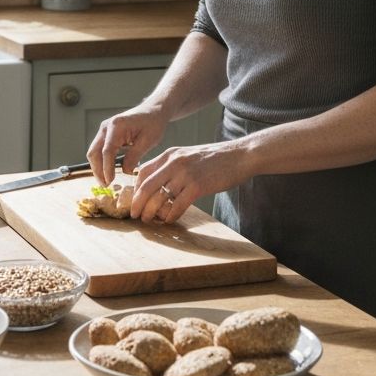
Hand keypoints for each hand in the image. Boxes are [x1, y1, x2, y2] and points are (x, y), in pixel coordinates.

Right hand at [86, 105, 167, 184]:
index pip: (107, 151)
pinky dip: (101, 162)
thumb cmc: (153, 123)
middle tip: (105, 185)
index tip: (110, 182)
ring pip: (94, 152)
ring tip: (105, 182)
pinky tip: (107, 172)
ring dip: (97, 167)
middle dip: (97, 170)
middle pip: (94, 152)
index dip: (107, 168)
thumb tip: (124, 172)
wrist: (153, 111)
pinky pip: (99, 150)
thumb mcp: (148, 141)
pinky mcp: (106, 134)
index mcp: (116, 126)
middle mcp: (106, 127)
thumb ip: (135, 156)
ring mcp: (104, 130)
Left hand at [130, 142, 250, 223]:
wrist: (240, 155)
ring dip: (152, 212)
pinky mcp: (198, 186)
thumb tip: (159, 184)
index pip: (143, 171)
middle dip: (138, 204)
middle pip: (147, 186)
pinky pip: (178, 205)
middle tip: (135, 215)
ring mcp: (185, 174)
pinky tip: (170, 220)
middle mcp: (174, 162)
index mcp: (170, 154)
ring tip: (150, 221)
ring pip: (160, 197)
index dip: (136, 188)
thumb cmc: (215, 158)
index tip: (135, 200)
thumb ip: (172, 166)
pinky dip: (171, 215)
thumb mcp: (188, 156)